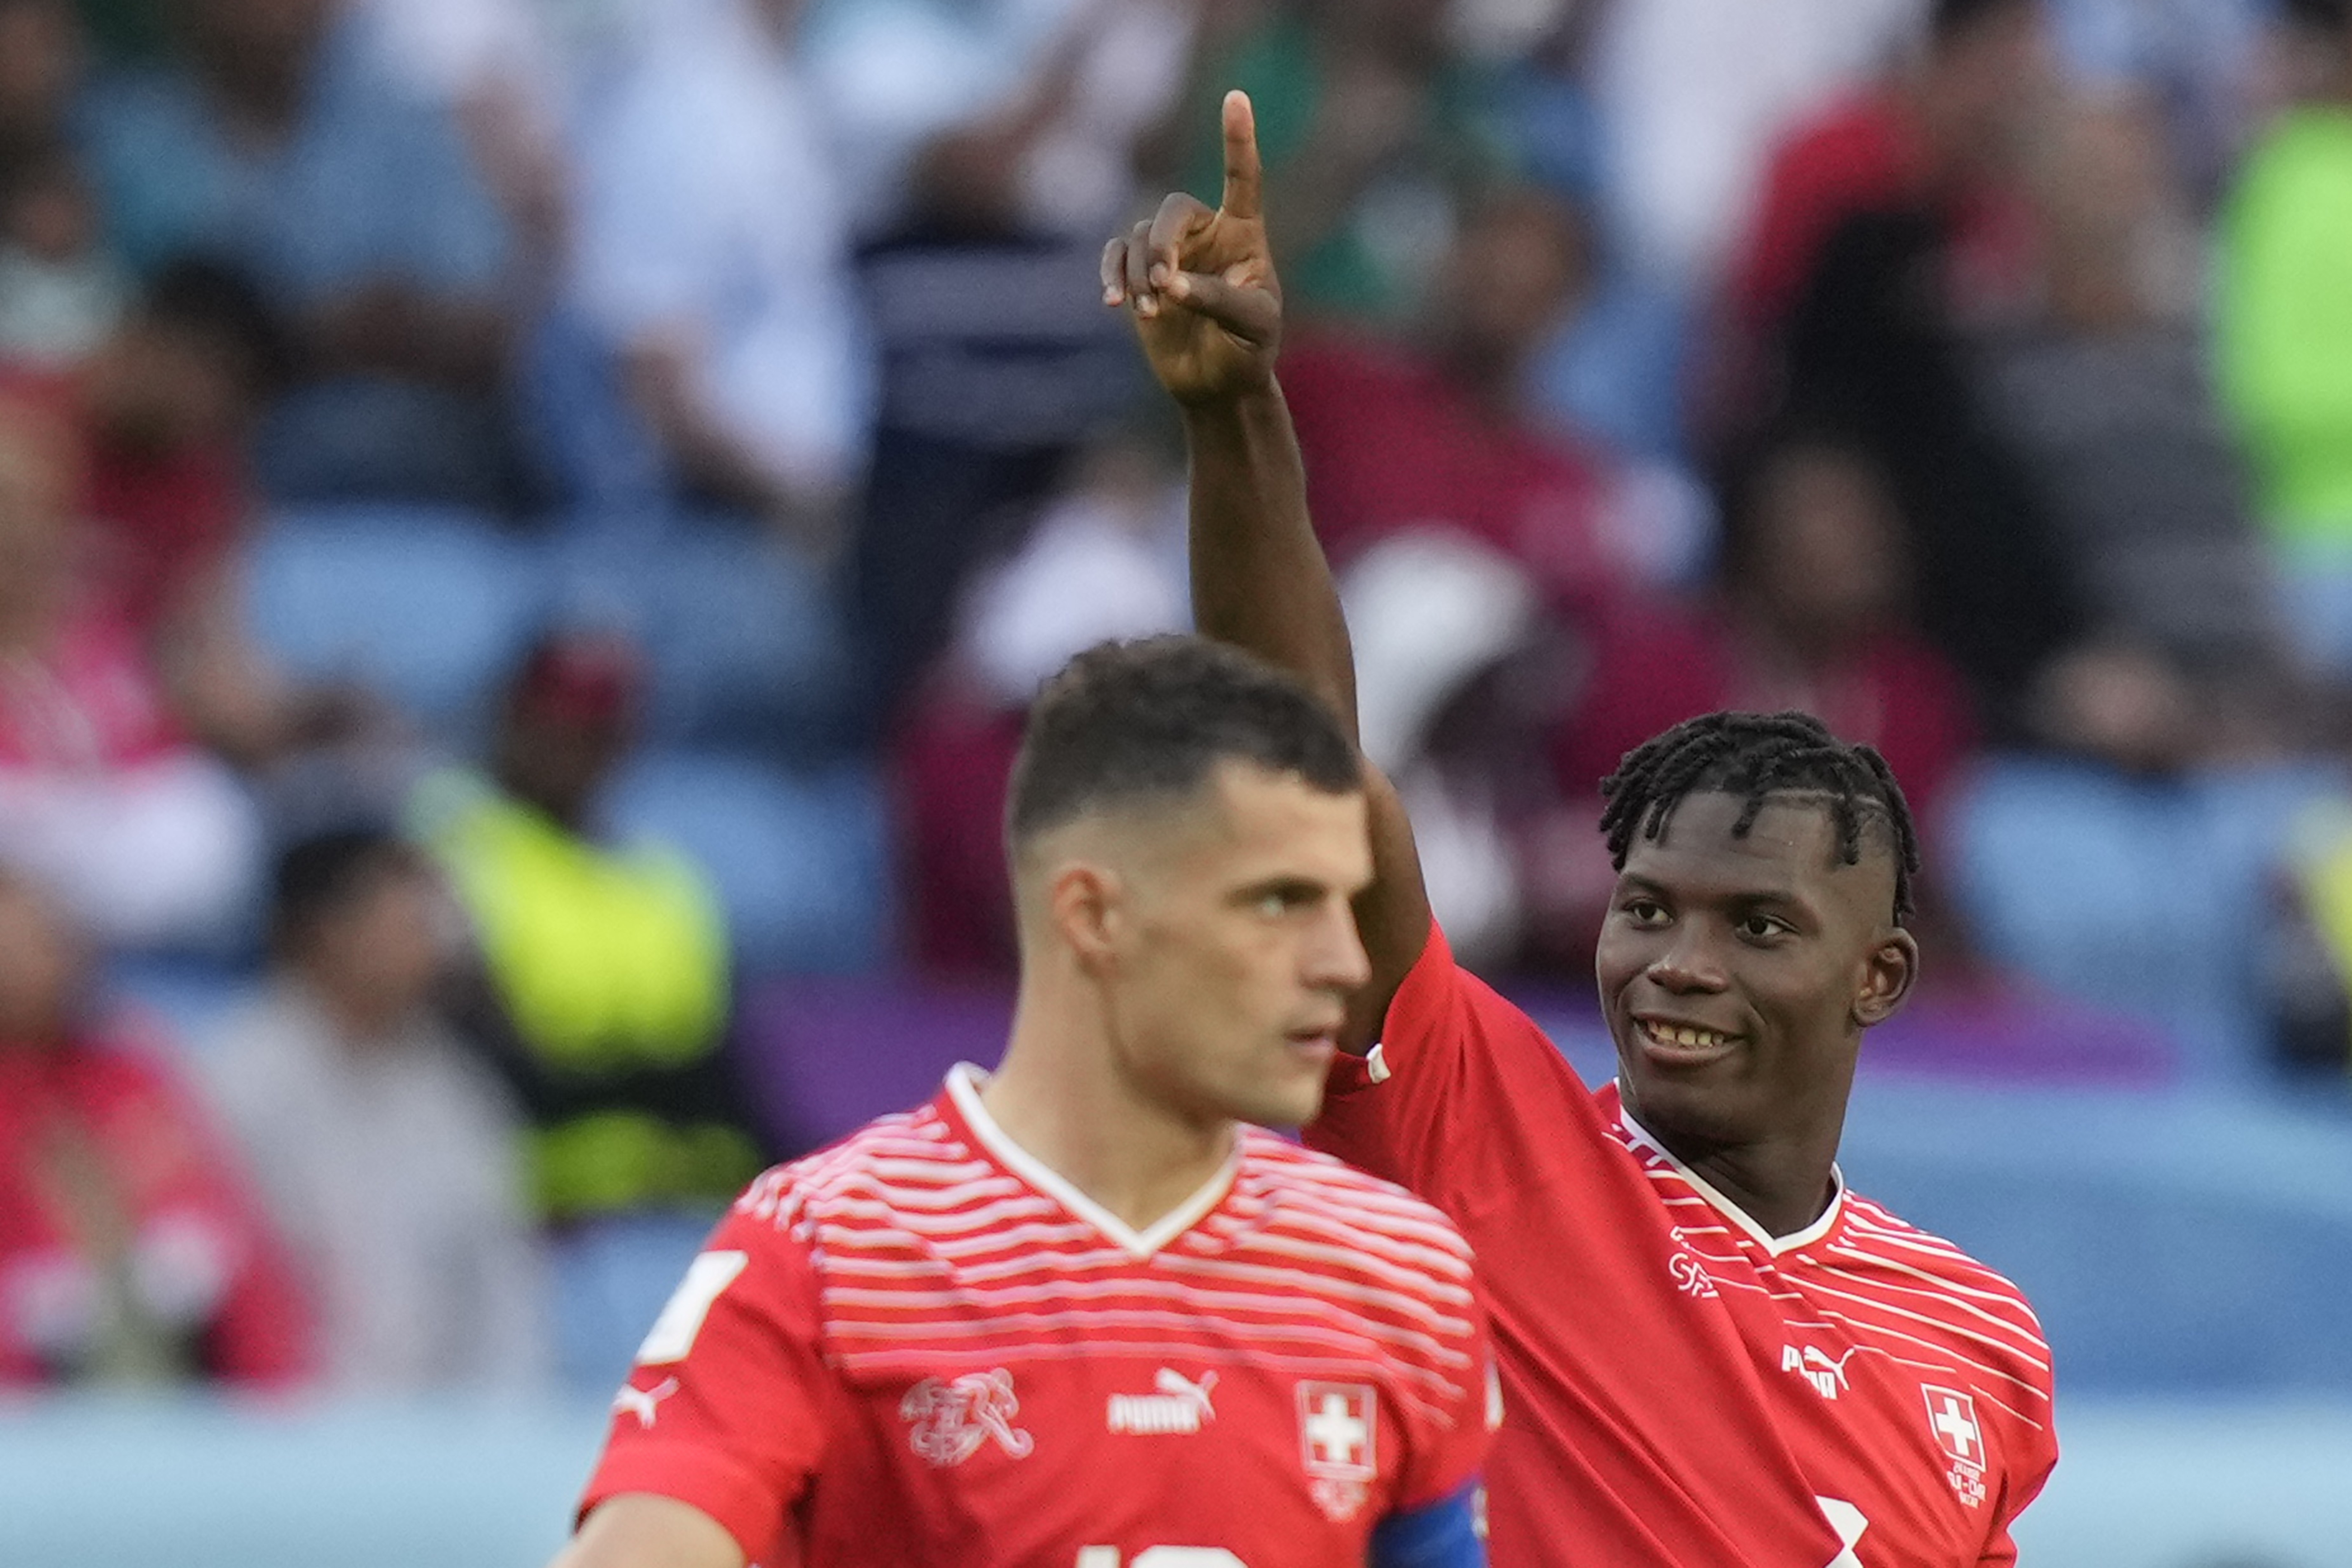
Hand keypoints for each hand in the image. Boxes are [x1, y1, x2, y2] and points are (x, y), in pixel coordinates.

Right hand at [1103, 90, 1281, 406]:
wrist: (1219, 384)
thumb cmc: (1249, 351)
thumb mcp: (1253, 326)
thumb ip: (1219, 299)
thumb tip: (1170, 285)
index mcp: (1244, 234)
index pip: (1242, 179)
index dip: (1238, 139)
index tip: (1235, 98)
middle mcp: (1205, 233)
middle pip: (1172, 210)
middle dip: (1161, 245)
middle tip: (1164, 287)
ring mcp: (1168, 252)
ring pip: (1138, 238)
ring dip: (1139, 275)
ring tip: (1148, 315)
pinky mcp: (1139, 274)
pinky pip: (1115, 257)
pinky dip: (1112, 276)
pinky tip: (1114, 303)